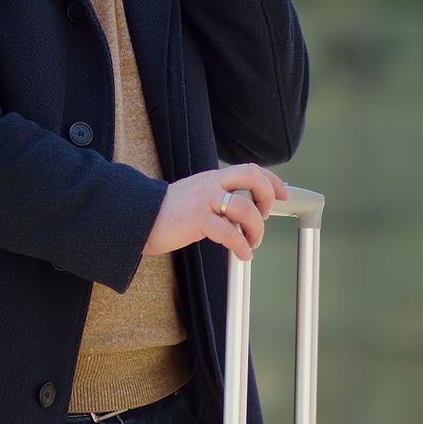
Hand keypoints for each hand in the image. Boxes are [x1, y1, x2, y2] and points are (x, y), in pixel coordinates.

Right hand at [144, 164, 289, 261]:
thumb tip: (243, 212)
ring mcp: (204, 201)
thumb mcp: (197, 196)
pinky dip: (242, 246)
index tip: (283, 194)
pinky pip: (229, 233)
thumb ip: (218, 198)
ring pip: (245, 207)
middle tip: (265, 216)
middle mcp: (211, 184)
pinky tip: (243, 254)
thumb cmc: (168, 213)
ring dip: (257, 228)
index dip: (272, 180)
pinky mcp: (197, 220)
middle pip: (252, 177)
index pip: (250, 169)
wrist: (139, 218)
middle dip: (267, 197)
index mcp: (213, 178)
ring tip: (253, 242)